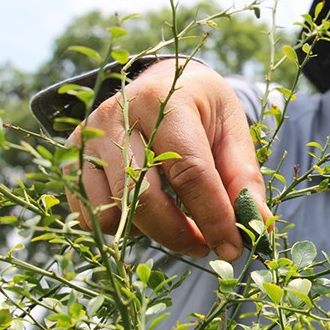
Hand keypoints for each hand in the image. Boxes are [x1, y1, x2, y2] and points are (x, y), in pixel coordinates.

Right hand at [66, 59, 269, 260]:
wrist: (161, 81)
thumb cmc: (202, 108)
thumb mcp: (233, 129)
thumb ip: (243, 177)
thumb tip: (257, 225)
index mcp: (166, 101)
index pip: (189, 170)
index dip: (213, 216)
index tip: (232, 248)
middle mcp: (118, 114)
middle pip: (144, 197)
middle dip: (180, 234)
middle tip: (207, 246)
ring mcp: (88, 137)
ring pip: (115, 212)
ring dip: (152, 233)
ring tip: (179, 222)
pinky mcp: (72, 158)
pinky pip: (92, 216)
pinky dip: (124, 226)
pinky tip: (148, 210)